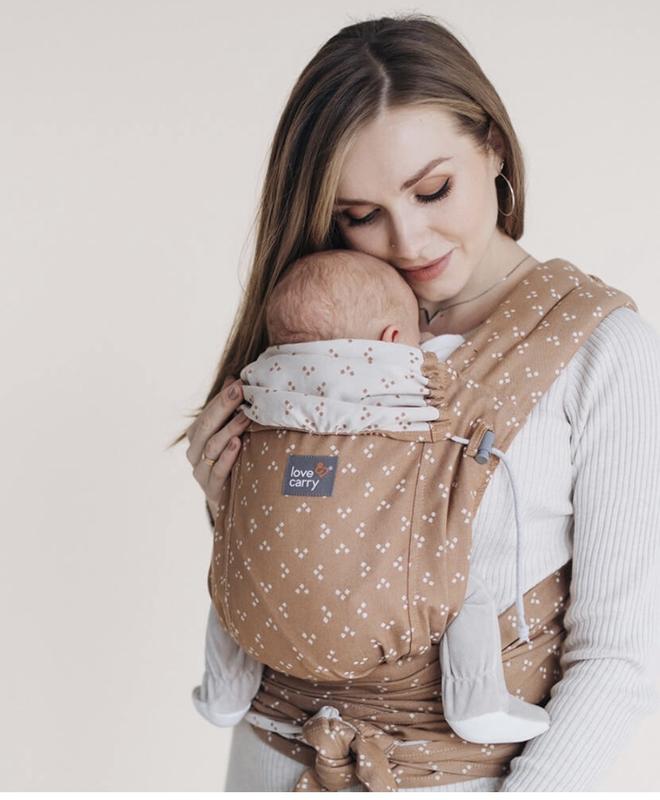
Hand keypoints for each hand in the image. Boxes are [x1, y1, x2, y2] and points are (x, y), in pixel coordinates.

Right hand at [185, 374, 250, 518]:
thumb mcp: (232, 434)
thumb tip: (234, 378)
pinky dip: (228, 456)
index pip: (208, 413)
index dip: (223, 398)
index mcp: (197, 436)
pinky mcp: (212, 491)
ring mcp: (200, 473)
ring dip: (230, 429)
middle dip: (224, 406)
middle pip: (207, 426)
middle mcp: (194, 453)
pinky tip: (238, 443)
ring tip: (246, 416)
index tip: (240, 382)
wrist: (233, 502)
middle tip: (241, 390)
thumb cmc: (234, 461)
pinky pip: (218, 471)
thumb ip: (230, 409)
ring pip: (212, 447)